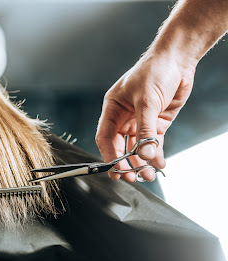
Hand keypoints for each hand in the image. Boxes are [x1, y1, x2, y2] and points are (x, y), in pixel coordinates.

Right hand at [96, 50, 195, 181]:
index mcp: (112, 109)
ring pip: (137, 147)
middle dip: (125, 163)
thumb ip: (145, 129)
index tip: (117, 169)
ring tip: (148, 175)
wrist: (178, 59)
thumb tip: (144, 154)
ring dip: (141, 162)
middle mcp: (124, 117)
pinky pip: (153, 143)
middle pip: (120, 146)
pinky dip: (156, 154)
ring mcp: (140, 121)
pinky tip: (159, 164)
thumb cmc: (155, 70)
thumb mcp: (146, 101)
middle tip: (131, 177)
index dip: (110, 155)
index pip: (106, 137)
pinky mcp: (156, 123)